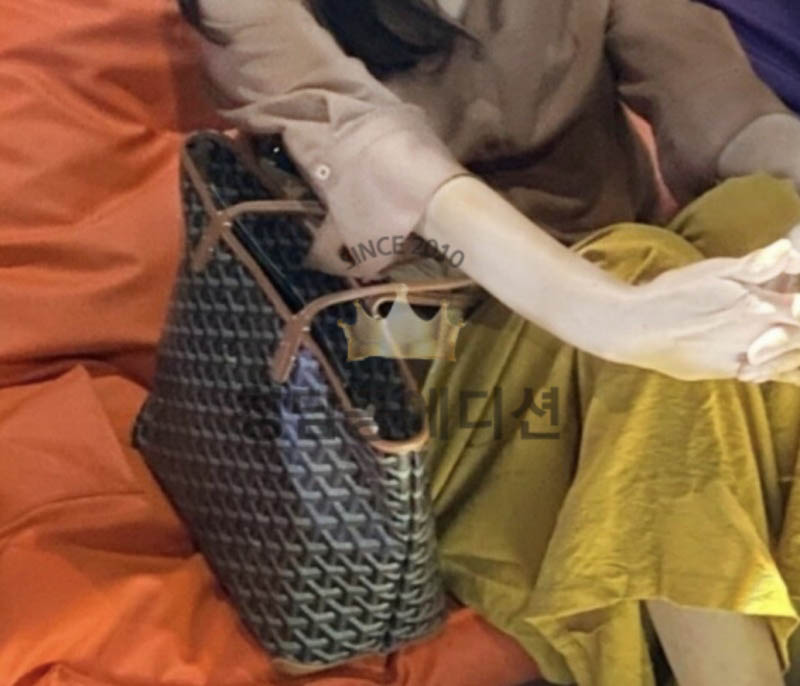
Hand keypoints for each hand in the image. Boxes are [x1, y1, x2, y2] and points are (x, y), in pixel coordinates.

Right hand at [598, 238, 799, 381]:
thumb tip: (787, 248)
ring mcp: (745, 360)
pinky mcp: (728, 372)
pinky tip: (776, 361)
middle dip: (797, 328)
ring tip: (785, 341)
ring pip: (787, 360)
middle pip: (798, 339)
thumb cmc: (671, 295)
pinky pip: (767, 374)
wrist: (635, 330)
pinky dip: (779, 368)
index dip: (799, 305)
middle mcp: (760, 339)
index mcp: (763, 308)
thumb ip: (756, 264)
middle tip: (790, 312)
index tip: (794, 301)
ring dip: (791, 351)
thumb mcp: (713, 271)